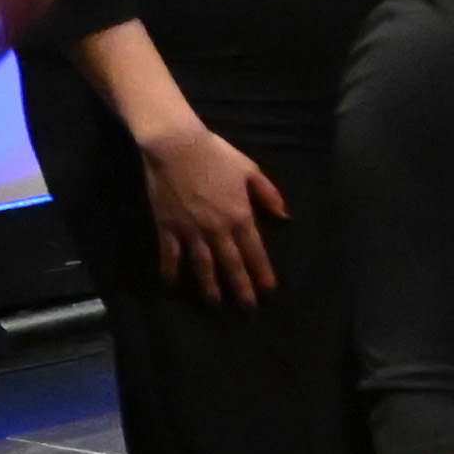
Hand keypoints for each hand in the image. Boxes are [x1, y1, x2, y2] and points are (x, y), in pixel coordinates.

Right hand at [132, 115, 284, 308]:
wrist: (175, 146)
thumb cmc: (216, 154)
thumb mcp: (250, 170)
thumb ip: (268, 195)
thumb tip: (285, 216)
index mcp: (240, 215)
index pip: (254, 250)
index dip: (262, 271)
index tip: (268, 289)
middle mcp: (217, 228)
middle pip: (231, 263)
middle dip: (241, 286)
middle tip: (248, 306)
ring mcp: (190, 229)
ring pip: (203, 263)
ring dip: (210, 284)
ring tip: (216, 302)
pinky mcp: (167, 225)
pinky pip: (169, 252)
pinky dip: (170, 268)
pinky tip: (172, 282)